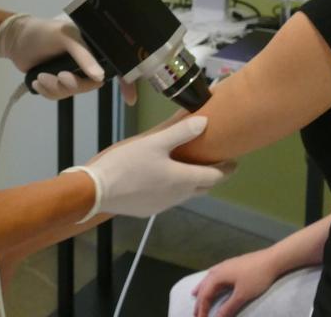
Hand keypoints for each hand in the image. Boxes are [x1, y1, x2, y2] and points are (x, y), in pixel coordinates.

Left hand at [0, 14, 137, 104]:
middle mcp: (86, 61)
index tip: (130, 100)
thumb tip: (99, 78)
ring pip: (73, 92)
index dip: (126, 82)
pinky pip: (59, 96)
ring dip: (56, 88)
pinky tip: (37, 81)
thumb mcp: (66, 38)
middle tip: (58, 76)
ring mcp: (71, 72)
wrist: (15, 41)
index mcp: (93, 47)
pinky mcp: (56, 82)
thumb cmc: (43, 32)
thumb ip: (84, 56)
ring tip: (42, 77)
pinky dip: (47, 91)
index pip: (116, 65)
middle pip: (91, 84)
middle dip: (74, 84)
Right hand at [67, 116, 234, 219]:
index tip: (233, 161)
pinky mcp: (148, 210)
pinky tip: (163, 177)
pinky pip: (169, 198)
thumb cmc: (128, 164)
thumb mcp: (155, 142)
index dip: (226, 169)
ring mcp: (163, 205)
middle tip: (213, 161)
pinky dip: (174, 188)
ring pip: (186, 193)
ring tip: (188, 166)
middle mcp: (178, 196)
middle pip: (203, 187)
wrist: (97, 191)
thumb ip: (181, 132)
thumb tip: (205, 122)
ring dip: (192, 182)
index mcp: (183, 179)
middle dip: (211, 176)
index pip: (215, 177)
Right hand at [192, 249, 279, 316]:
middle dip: (199, 301)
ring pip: (208, 278)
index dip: (202, 309)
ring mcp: (226, 265)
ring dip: (202, 288)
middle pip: (204, 287)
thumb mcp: (242, 295)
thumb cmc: (256, 277)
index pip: (205, 295)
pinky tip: (212, 280)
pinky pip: (215, 273)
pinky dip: (210, 280)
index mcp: (218, 276)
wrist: (272, 259)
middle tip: (195, 314)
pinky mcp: (233, 264)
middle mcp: (219, 269)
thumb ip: (228, 308)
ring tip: (194, 294)